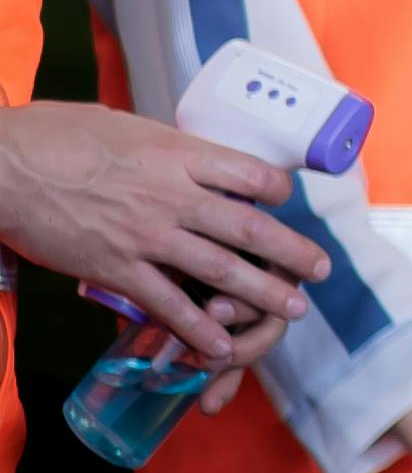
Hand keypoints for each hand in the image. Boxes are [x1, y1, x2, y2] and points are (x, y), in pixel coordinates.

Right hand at [0, 101, 329, 360]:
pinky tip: (220, 345)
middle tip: (320, 269)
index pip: (251, 174)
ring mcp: (147, 235)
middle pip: (250, 226)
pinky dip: (198, 328)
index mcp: (179, 155)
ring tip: (292, 309)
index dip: (277, 192)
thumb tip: (181, 154)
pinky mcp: (115, 268)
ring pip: (220, 269)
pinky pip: (167, 303)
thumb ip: (161, 147)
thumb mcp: (125, 126)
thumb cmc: (56, 136)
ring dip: (263, 293)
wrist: (4, 166)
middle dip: (291, 251)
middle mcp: (174, 196)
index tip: (285, 202)